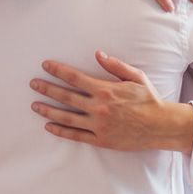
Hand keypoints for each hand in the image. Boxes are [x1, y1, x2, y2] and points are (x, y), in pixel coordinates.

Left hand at [29, 51, 192, 153]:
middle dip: (47, 89)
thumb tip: (97, 53)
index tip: (45, 66)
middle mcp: (98, 107)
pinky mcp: (100, 139)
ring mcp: (98, 125)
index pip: (75, 78)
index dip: (58, 71)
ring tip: (35, 106)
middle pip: (66, 96)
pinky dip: (61, 131)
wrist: (159, 125)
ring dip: (48, 111)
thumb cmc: (148, 99)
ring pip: (67, 117)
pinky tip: (49, 126)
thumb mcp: (135, 76)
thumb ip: (115, 65)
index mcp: (105, 90)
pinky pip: (76, 135)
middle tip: (33, 84)